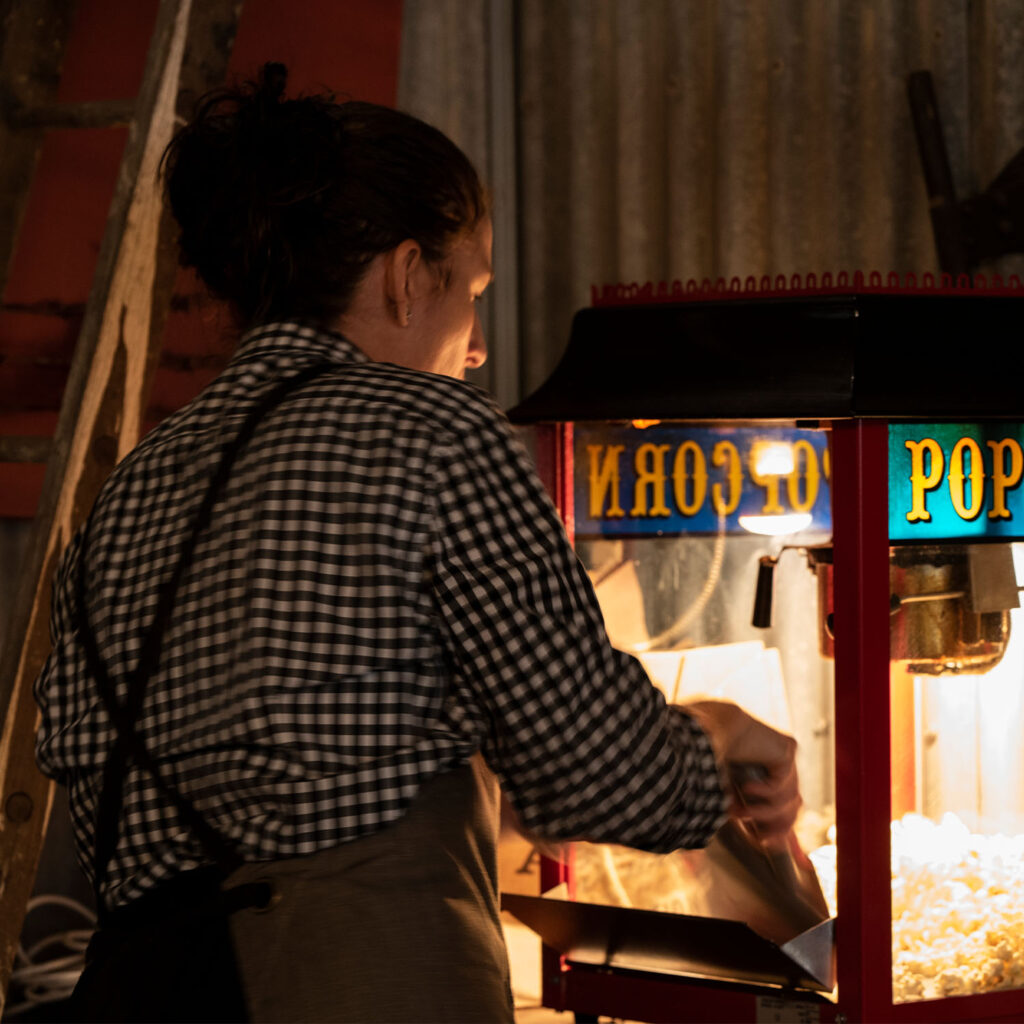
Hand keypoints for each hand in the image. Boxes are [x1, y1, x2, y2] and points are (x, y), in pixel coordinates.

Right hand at [680, 700, 800, 840]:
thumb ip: (736, 809)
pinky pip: (783, 784)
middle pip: (791, 805)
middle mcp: (776, 762)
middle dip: (777, 826)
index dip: (779, 827)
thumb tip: (740, 838)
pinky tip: (746, 787)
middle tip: (759, 839)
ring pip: (789, 800)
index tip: (771, 846)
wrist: (707, 727)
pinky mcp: (787, 749)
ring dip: (762, 812)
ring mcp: (783, 755)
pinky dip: (764, 792)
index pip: (781, 804)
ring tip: (737, 812)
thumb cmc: (703, 755)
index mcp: (762, 771)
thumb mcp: (722, 791)